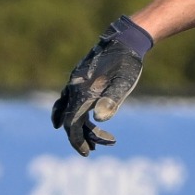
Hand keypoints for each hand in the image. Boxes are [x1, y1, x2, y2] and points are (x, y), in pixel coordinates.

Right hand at [51, 17, 149, 155]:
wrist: (124, 40)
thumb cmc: (127, 63)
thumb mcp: (124, 82)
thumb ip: (112, 100)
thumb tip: (100, 120)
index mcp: (83, 92)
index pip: (73, 123)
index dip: (77, 140)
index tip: (87, 153)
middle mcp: (73, 88)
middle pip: (69, 120)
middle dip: (80, 137)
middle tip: (94, 150)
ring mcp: (74, 83)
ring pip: (69, 111)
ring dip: (80, 128)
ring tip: (96, 141)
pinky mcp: (78, 80)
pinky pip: (68, 101)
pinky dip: (71, 114)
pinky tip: (81, 121)